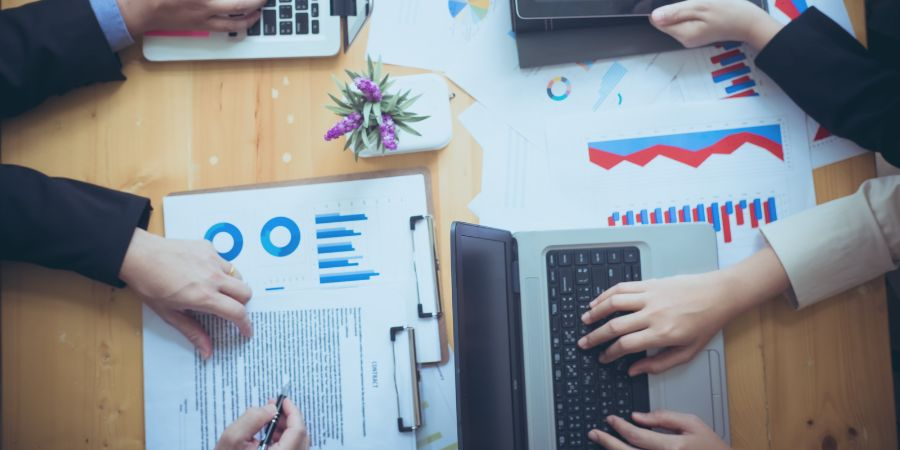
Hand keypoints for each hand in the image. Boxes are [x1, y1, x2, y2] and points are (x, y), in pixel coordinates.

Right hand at [116, 0, 267, 35]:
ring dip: (251, 14)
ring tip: (260, 8)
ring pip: (235, 20)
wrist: (136, 10)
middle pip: (239, 5)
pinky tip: (243, 20)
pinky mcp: (198, 26)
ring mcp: (202, 18)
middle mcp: (204, 5)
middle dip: (256, 0)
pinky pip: (224, 27)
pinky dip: (238, 23)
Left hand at [120, 228, 252, 358]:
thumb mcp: (169, 313)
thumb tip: (208, 351)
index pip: (237, 312)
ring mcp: (212, 260)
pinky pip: (224, 261)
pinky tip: (204, 272)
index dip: (246, 324)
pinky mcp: (208, 247)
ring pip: (238, 275)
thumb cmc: (149, 285)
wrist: (138, 255)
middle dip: (242, 304)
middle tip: (230, 309)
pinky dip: (221, 270)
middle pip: (246, 292)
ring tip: (218, 290)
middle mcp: (213, 277)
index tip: (246, 330)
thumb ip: (192, 331)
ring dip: (233, 286)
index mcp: (204, 296)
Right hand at [215, 399, 310, 449]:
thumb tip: (272, 409)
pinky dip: (284, 440)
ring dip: (287, 429)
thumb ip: (253, 419)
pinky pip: (291, 449)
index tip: (284, 401)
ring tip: (270, 420)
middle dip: (290, 419)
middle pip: (301, 438)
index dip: (293, 412)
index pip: (298, 431)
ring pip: (297, 444)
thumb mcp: (233, 438)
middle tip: (275, 408)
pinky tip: (270, 435)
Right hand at [579, 246, 789, 374]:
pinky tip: (598, 301)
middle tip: (584, 343)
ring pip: (614, 303)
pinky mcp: (650, 284)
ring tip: (585, 320)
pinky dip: (606, 294)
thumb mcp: (688, 352)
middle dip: (595, 337)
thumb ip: (659, 364)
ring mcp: (650, 296)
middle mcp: (653, 314)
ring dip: (596, 313)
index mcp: (662, 333)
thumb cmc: (706, 322)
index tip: (603, 358)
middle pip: (614, 326)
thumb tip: (634, 370)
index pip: (626, 345)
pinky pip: (622, 288)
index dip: (609, 354)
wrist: (719, 294)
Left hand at [589, 411, 729, 449]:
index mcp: (672, 447)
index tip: (610, 418)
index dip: (619, 426)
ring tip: (600, 442)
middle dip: (607, 442)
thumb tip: (638, 416)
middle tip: (594, 433)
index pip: (636, 435)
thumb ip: (664, 417)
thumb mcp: (692, 423)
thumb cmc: (711, 446)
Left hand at [649, 0, 783, 49]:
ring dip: (684, 9)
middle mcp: (684, 39)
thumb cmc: (729, 12)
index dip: (663, 9)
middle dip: (675, 8)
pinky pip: (687, 21)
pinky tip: (702, 8)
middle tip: (694, 2)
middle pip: (667, 21)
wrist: (750, 22)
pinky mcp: (697, 33)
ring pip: (677, 20)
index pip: (658, 22)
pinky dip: (691, 12)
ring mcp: (691, 37)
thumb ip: (676, 12)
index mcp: (683, 34)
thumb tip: (654, 17)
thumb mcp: (701, 6)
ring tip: (700, 4)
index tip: (677, 3)